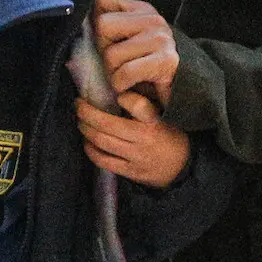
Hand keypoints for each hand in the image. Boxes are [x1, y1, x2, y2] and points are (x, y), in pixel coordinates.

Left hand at [76, 91, 190, 188]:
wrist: (182, 167)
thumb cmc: (170, 135)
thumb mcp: (164, 115)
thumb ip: (143, 105)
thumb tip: (119, 89)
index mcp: (153, 121)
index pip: (138, 105)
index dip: (124, 97)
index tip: (114, 92)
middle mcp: (143, 139)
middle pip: (107, 125)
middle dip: (86, 113)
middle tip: (79, 105)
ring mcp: (135, 157)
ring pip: (101, 142)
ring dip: (85, 130)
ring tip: (80, 121)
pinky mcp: (130, 172)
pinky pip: (104, 161)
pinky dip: (91, 150)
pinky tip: (87, 142)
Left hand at [94, 0, 177, 106]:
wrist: (184, 92)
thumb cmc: (146, 68)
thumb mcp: (127, 40)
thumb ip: (107, 27)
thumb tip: (78, 17)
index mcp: (142, 10)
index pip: (101, 2)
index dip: (95, 24)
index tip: (107, 42)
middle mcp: (153, 19)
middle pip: (102, 26)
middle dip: (104, 51)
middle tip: (118, 64)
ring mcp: (161, 39)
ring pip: (111, 54)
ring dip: (113, 73)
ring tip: (127, 77)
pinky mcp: (165, 61)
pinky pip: (124, 73)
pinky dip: (121, 86)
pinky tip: (131, 86)